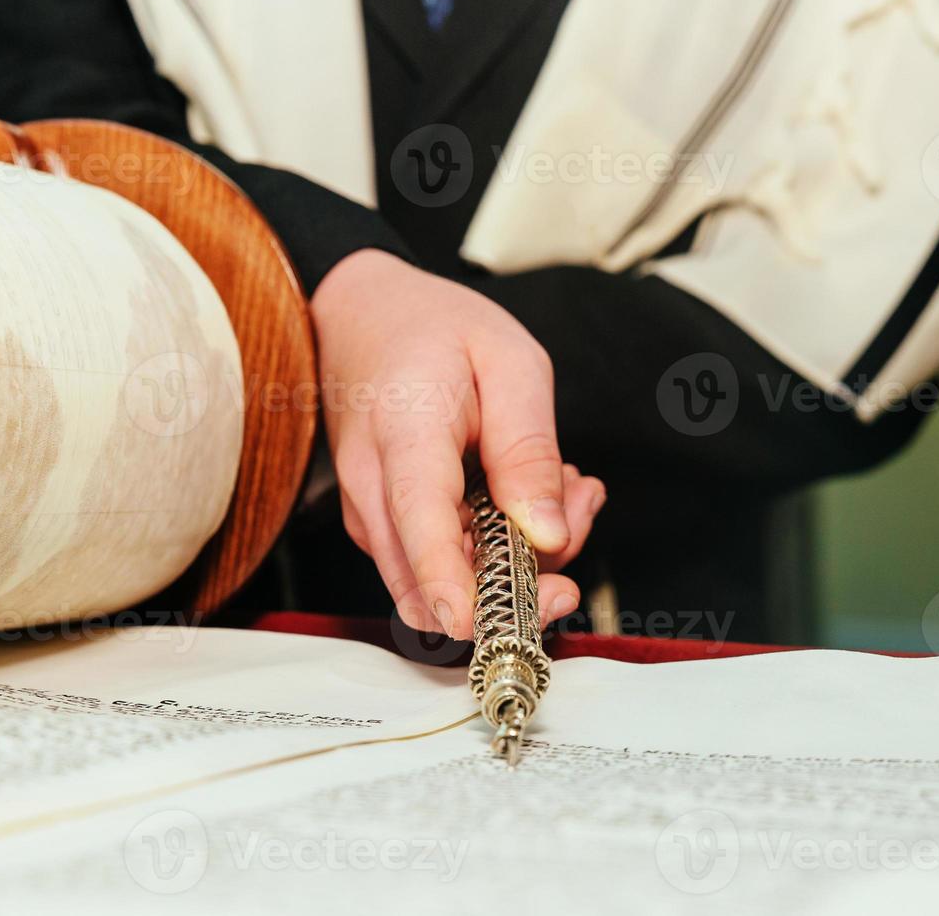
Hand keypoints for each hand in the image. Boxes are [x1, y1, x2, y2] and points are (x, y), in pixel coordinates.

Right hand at [310, 249, 606, 638]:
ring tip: (563, 483)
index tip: (488, 621)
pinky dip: (500, 544)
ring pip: (450, 584)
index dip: (453, 585)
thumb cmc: (431, 329)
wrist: (362, 316)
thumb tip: (549, 537)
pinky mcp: (389, 530)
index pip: (419, 524)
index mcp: (404, 436)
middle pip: (435, 586)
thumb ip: (529, 450)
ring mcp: (376, 518)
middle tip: (577, 509)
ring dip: (521, 556)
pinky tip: (531, 492)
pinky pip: (447, 563)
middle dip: (523, 580)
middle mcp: (374, 491)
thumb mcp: (509, 361)